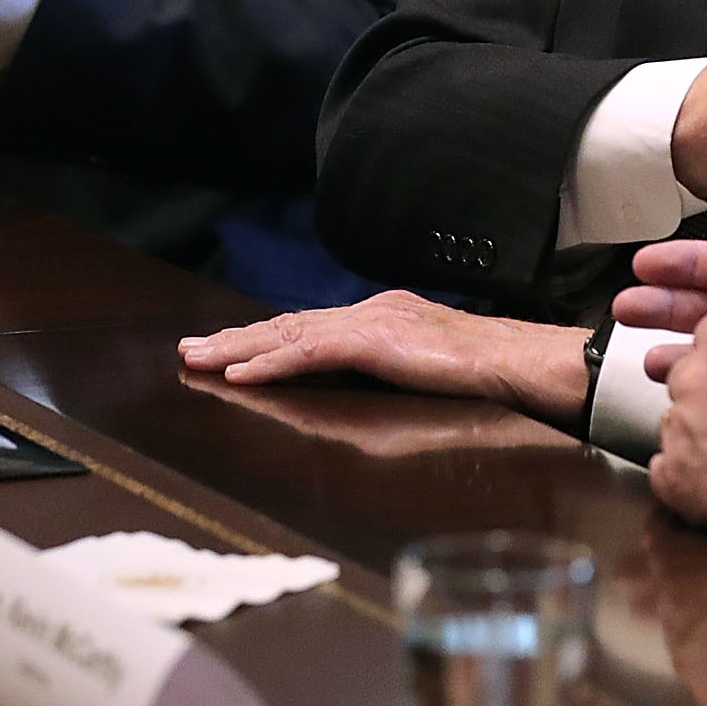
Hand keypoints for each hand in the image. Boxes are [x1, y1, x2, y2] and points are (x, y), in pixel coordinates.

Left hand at [178, 291, 592, 424]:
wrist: (515, 361)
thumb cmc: (481, 373)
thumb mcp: (421, 371)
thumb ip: (386, 371)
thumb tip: (355, 392)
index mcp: (379, 318)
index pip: (309, 328)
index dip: (264, 339)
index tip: (229, 350)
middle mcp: (367, 313)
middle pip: (288, 325)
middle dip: (236, 338)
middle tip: (191, 350)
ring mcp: (369, 323)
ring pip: (288, 335)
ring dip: (239, 348)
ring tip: (200, 360)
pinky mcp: (373, 341)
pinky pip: (309, 353)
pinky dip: (270, 363)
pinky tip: (240, 373)